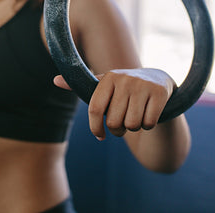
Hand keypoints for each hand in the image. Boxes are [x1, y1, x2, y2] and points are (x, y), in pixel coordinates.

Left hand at [54, 68, 174, 140]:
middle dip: (117, 130)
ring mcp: (143, 85)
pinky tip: (148, 115)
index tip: (100, 136)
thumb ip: (81, 86)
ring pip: (131, 125)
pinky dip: (148, 125)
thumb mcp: (104, 86)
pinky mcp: (160, 93)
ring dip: (133, 128)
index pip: (95, 110)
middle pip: (114, 122)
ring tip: (135, 117)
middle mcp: (125, 79)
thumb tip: (55, 80)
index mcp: (108, 77)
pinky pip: (148, 123)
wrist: (157, 79)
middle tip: (122, 124)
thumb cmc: (123, 89)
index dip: (95, 128)